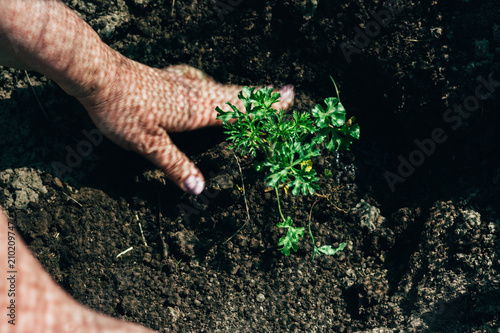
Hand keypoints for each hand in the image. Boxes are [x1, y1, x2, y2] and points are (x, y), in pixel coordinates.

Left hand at [77, 61, 293, 194]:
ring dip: (243, 91)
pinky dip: (216, 84)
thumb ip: (176, 166)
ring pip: (221, 87)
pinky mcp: (168, 77)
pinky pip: (202, 81)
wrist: (98, 75)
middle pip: (236, 95)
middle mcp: (194, 93)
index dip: (263, 109)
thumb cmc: (122, 110)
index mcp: (195, 110)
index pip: (238, 111)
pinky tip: (208, 82)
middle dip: (263, 96)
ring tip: (258, 92)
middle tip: (287, 92)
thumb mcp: (148, 145)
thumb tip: (200, 189)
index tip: (289, 101)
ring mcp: (181, 82)